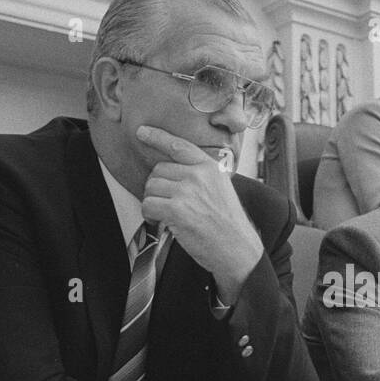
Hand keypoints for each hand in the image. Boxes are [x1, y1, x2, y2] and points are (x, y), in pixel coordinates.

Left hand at [137, 125, 263, 303]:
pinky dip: (149, 215)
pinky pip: (148, 205)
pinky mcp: (177, 210)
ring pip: (151, 188)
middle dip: (157, 188)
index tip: (142, 132)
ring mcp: (187, 191)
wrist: (238, 248)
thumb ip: (201, 175)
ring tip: (165, 215)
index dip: (157, 137)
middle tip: (167, 204)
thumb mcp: (221, 189)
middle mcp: (198, 175)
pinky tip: (160, 222)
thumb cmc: (228, 224)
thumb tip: (171, 171)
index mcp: (210, 167)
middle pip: (158, 170)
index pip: (179, 146)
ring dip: (152, 202)